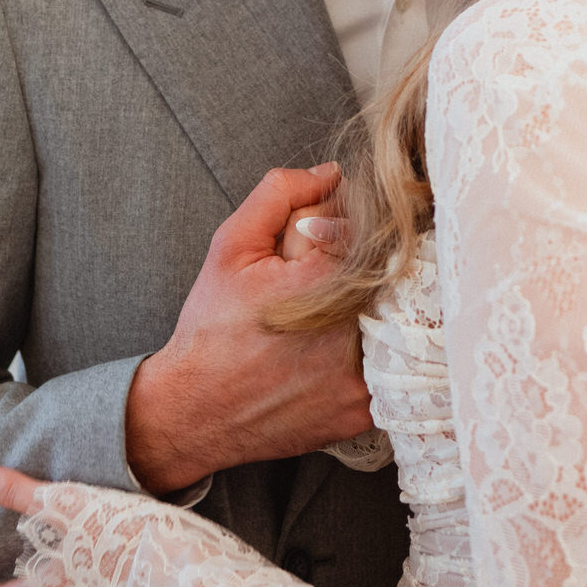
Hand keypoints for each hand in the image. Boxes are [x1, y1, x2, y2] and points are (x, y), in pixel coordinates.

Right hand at [124, 164, 371, 493]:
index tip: (321, 243)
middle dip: (358, 269)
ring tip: (319, 322)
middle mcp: (353, 332)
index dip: (348, 229)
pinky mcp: (364, 409)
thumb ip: (280, 195)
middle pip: (387, 275)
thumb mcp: (231, 246)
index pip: (371, 230)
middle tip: (315, 286)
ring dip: (370, 311)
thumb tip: (330, 175)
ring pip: (392, 322)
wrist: (195, 411)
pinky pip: (386, 367)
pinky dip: (366, 354)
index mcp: (324, 283)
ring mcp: (363, 378)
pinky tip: (325, 355)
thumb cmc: (211, 328)